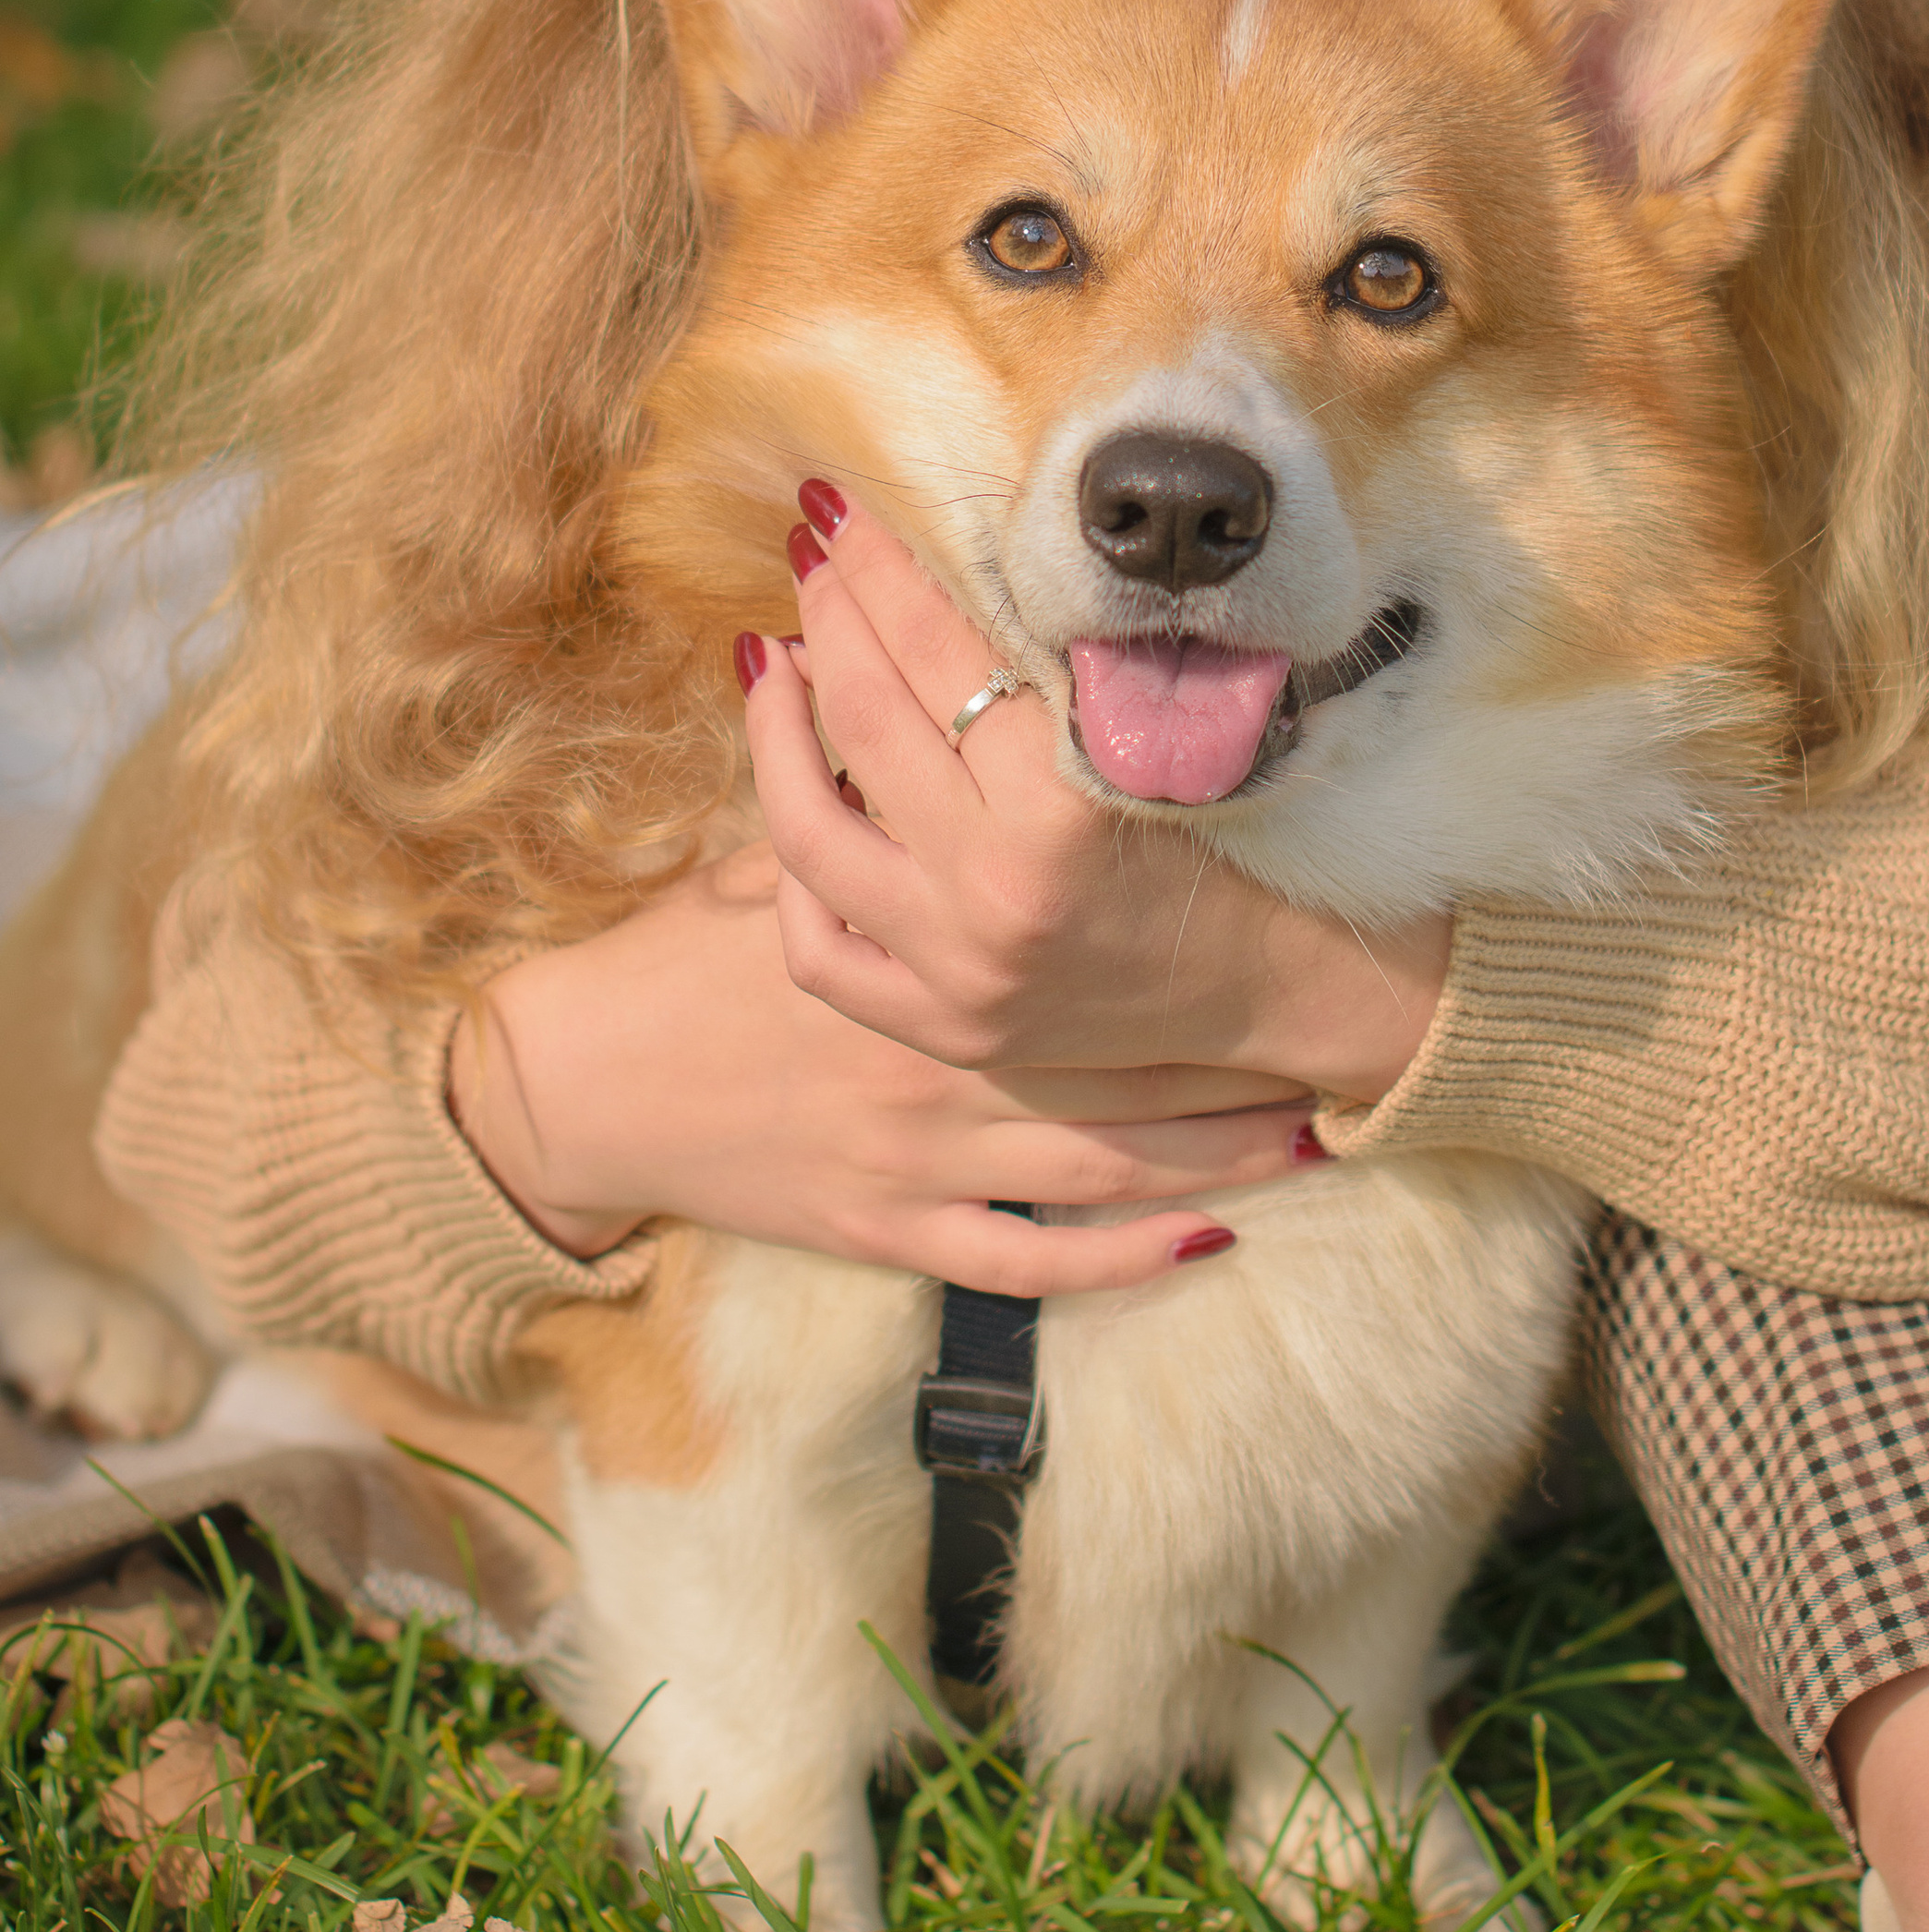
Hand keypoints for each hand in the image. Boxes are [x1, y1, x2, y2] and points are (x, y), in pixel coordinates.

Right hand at [447, 848, 1324, 1297]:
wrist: (591, 1092)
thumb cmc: (679, 963)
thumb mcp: (766, 862)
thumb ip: (852, 794)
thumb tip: (877, 672)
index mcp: (910, 943)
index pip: (1069, 915)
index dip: (1162, 903)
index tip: (1256, 887)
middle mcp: (932, 1047)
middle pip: (1112, 1040)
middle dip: (1223, 1030)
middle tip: (1334, 1017)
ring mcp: (920, 1152)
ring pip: (1100, 1155)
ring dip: (1210, 1140)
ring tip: (1311, 1122)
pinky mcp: (895, 1229)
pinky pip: (1030, 1259)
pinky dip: (1122, 1255)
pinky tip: (1208, 1241)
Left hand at [745, 488, 1448, 1092]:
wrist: (1276, 984)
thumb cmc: (1230, 835)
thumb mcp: (1152, 732)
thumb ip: (1054, 657)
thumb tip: (942, 551)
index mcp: (1069, 802)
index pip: (943, 647)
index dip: (883, 564)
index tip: (846, 506)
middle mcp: (1001, 888)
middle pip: (867, 716)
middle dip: (829, 614)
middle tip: (812, 553)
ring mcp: (958, 967)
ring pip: (808, 827)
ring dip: (774, 726)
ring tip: (771, 656)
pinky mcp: (940, 1026)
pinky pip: (818, 950)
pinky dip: (788, 873)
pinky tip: (797, 796)